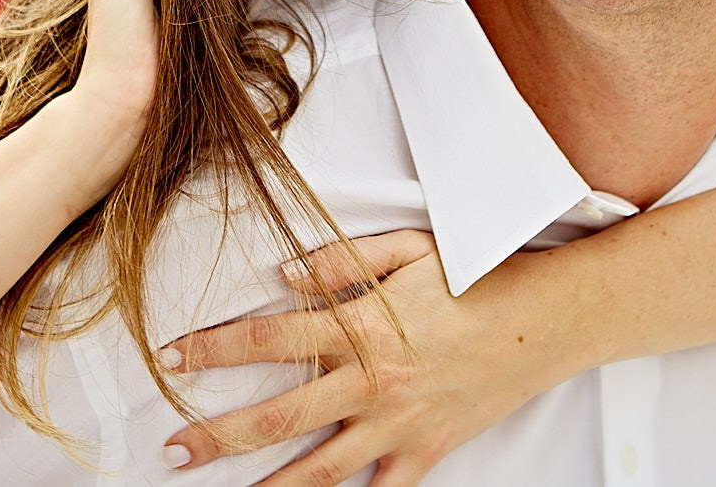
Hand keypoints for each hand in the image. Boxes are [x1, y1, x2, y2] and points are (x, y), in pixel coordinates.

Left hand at [159, 231, 561, 485]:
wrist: (546, 320)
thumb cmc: (477, 277)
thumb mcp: (408, 250)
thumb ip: (342, 260)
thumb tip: (283, 275)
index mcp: (359, 327)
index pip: (268, 339)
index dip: (213, 350)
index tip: (170, 358)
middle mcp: (371, 383)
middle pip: (277, 417)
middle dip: (217, 437)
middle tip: (172, 450)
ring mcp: (398, 425)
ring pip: (319, 471)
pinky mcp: (427, 452)